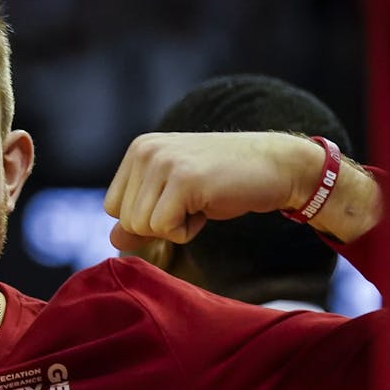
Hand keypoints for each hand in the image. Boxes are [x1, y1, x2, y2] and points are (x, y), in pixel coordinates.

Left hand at [103, 132, 322, 250]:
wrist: (277, 166)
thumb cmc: (225, 182)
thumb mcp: (175, 196)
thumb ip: (142, 214)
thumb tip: (113, 239)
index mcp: (139, 150)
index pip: (113, 207)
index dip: (147, 218)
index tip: (179, 200)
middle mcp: (145, 151)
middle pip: (126, 220)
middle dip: (162, 224)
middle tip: (195, 201)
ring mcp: (163, 162)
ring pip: (142, 226)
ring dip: (176, 227)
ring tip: (201, 201)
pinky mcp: (183, 179)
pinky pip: (165, 229)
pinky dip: (188, 231)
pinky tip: (208, 206)